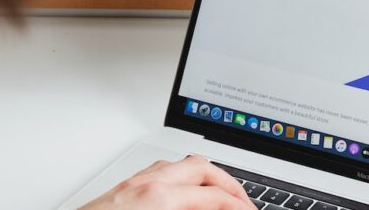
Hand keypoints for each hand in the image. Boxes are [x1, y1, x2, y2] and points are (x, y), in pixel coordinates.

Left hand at [81, 155, 255, 209]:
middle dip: (230, 184)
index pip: (214, 196)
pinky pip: (165, 170)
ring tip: (222, 195)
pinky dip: (186, 177)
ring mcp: (135, 181)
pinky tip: (190, 192)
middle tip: (244, 202)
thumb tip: (218, 209)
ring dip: (208, 176)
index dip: (239, 205)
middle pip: (203, 167)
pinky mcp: (125, 187)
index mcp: (158, 199)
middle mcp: (147, 183)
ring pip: (183, 163)